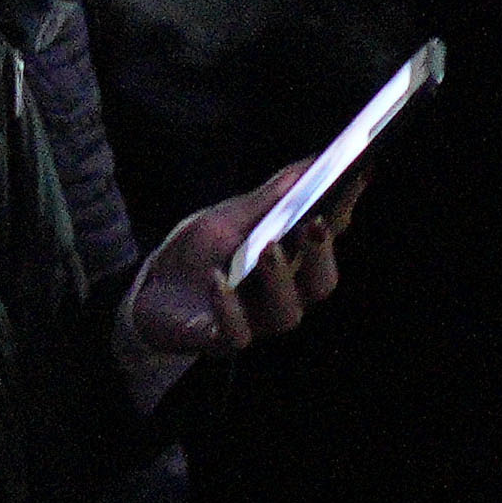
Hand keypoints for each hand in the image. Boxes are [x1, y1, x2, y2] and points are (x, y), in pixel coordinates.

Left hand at [123, 185, 345, 383]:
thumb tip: (314, 161)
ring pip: (287, 313)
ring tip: (268, 248)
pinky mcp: (221, 341)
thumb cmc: (198, 255)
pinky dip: (229, 306)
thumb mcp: (229, 219)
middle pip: (320, 283)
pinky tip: (218, 281)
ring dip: (280, 279)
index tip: (356, 177)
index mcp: (294, 262)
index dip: (343, 211)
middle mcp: (285, 296)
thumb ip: (270, 198)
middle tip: (315, 221)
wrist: (145, 293)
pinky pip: (236, 334)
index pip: (328, 239)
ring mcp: (256, 322)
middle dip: (322, 254)